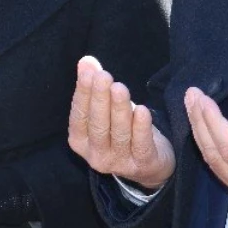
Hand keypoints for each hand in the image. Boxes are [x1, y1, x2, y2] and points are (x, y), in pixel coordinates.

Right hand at [68, 56, 174, 189]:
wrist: (148, 163)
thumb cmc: (121, 129)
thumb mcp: (105, 109)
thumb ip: (94, 85)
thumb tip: (86, 61)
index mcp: (80, 141)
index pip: (79, 116)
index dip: (83, 93)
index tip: (89, 73)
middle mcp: (96, 155)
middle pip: (97, 125)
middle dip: (100, 99)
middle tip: (104, 76)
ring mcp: (119, 163)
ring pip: (119, 134)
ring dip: (119, 109)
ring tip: (120, 88)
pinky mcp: (142, 166)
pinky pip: (141, 146)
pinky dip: (141, 128)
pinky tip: (143, 110)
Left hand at [185, 87, 227, 227]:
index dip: (214, 124)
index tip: (203, 99)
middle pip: (217, 157)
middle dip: (200, 124)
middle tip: (191, 94)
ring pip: (216, 165)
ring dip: (201, 134)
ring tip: (193, 105)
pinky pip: (222, 169)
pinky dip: (210, 145)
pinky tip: (205, 127)